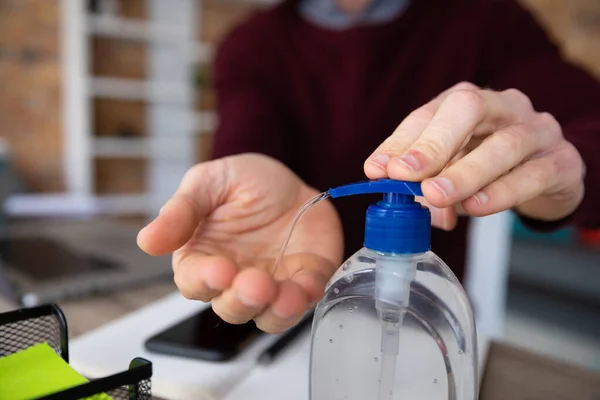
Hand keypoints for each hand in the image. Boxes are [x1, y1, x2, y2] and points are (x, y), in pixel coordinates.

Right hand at [137, 154, 342, 332]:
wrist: (289, 178)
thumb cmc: (243, 182)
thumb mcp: (208, 182)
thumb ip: (182, 211)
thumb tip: (147, 241)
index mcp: (203, 257)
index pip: (195, 281)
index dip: (205, 280)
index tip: (219, 270)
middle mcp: (236, 278)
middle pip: (232, 307)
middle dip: (242, 300)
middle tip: (255, 283)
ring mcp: (272, 283)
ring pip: (269, 316)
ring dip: (277, 311)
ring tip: (285, 296)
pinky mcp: (305, 279)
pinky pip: (307, 297)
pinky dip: (307, 295)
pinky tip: (307, 283)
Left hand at [365, 82, 584, 228]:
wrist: (550, 176)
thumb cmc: (490, 169)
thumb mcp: (453, 171)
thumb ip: (428, 183)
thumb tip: (408, 201)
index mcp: (468, 103)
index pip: (429, 114)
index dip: (399, 141)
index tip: (375, 169)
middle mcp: (504, 106)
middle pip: (467, 109)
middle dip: (431, 144)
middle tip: (404, 175)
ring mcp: (537, 130)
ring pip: (503, 144)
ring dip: (464, 173)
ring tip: (435, 196)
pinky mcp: (562, 162)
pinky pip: (533, 175)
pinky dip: (501, 192)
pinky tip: (476, 206)